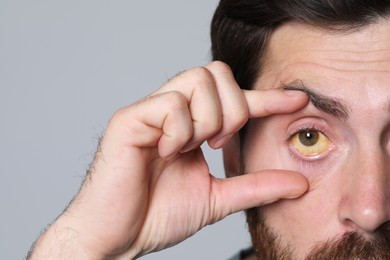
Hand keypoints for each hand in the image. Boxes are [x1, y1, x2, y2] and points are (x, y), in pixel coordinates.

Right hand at [29, 61, 308, 258]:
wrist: (117, 237)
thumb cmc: (157, 215)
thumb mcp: (217, 199)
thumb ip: (256, 187)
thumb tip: (300, 183)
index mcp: (190, 126)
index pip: (233, 98)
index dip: (266, 98)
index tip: (298, 102)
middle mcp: (170, 112)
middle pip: (215, 73)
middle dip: (231, 109)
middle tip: (220, 143)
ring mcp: (149, 112)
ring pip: (196, 82)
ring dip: (207, 119)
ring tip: (192, 148)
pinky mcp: (129, 120)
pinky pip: (170, 105)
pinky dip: (179, 131)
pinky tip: (168, 152)